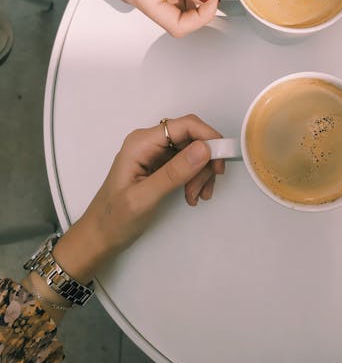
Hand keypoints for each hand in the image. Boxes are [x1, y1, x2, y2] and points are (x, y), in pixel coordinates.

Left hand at [52, 115, 223, 283]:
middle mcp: (150, 142)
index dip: (208, 137)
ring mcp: (155, 153)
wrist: (100, 237)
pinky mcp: (160, 166)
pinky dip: (195, 179)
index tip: (221, 161)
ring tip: (195, 197)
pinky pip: (187, 164)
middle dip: (204, 162)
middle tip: (205, 188)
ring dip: (201, 174)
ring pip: (193, 152)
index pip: (185, 125)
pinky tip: (192, 196)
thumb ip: (174, 172)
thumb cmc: (115, 218)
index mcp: (142, 142)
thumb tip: (205, 149)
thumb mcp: (144, 197)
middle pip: (192, 138)